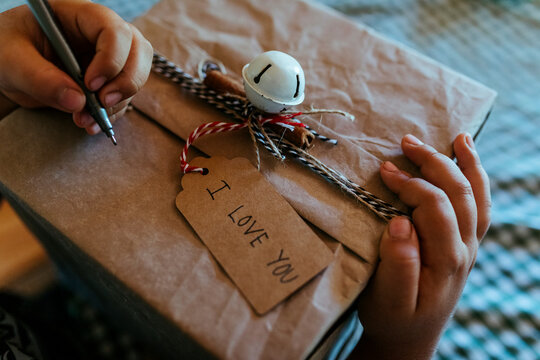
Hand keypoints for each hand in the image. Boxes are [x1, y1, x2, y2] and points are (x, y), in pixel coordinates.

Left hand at [0, 0, 152, 133]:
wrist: (7, 71)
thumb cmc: (5, 51)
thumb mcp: (11, 60)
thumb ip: (40, 78)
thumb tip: (77, 101)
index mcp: (78, 15)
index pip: (113, 30)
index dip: (111, 57)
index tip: (91, 84)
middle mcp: (100, 34)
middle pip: (138, 50)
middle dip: (127, 80)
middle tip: (103, 103)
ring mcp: (108, 58)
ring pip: (136, 75)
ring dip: (118, 102)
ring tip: (85, 120)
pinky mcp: (108, 81)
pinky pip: (123, 97)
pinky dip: (111, 114)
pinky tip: (89, 124)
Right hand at [350, 133, 490, 359]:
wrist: (410, 336)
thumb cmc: (392, 317)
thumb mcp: (387, 300)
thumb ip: (397, 263)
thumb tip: (400, 222)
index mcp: (445, 260)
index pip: (435, 208)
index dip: (410, 184)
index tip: (383, 171)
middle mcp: (464, 249)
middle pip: (458, 194)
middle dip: (434, 163)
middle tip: (406, 143)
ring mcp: (469, 245)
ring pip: (476, 197)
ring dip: (464, 165)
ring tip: (457, 137)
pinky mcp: (465, 244)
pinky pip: (479, 205)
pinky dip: (477, 178)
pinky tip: (467, 159)